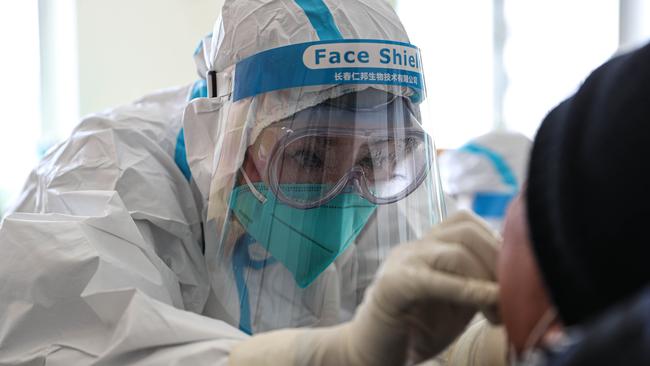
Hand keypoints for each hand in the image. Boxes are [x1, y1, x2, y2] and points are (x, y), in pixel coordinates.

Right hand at [229, 211, 500, 365]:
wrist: (369, 353)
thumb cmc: (415, 330)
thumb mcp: (457, 304)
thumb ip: (479, 285)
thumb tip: (518, 280)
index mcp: (427, 247)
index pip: (466, 223)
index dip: (496, 244)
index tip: (514, 279)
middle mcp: (414, 248)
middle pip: (465, 231)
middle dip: (497, 260)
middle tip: (509, 297)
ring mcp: (401, 263)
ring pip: (452, 252)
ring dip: (485, 279)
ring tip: (495, 311)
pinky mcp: (393, 286)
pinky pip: (434, 280)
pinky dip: (467, 290)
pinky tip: (487, 304)